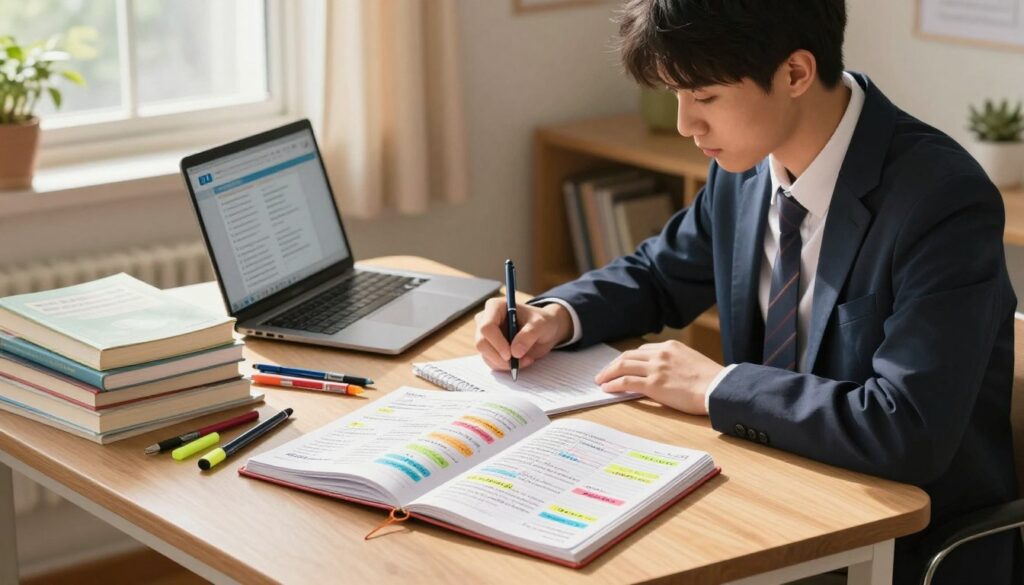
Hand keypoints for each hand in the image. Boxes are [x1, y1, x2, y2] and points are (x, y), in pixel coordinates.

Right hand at [474, 298, 572, 371]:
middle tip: (517, 362)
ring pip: (486, 355)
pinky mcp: (490, 348)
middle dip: (499, 357)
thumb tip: (515, 352)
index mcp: (495, 307)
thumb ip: (529, 335)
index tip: (510, 354)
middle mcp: (486, 320)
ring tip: (526, 360)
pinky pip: (492, 362)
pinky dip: (506, 366)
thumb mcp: (540, 325)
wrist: (545, 330)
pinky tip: (521, 361)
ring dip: (505, 364)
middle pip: (481, 343)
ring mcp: (486, 335)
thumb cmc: (542, 322)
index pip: (486, 327)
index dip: (496, 342)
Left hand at [594, 340, 723, 414]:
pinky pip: (626, 382)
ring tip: (600, 380)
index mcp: (670, 347)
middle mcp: (661, 354)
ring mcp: (656, 369)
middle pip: (628, 355)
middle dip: (613, 364)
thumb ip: (674, 363)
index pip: (641, 350)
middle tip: (603, 372)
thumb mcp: (691, 362)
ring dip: (608, 373)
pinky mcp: (654, 385)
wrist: (719, 389)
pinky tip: (607, 389)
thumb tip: (664, 373)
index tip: (619, 365)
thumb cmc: (711, 380)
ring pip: (623, 366)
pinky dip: (614, 384)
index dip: (627, 358)